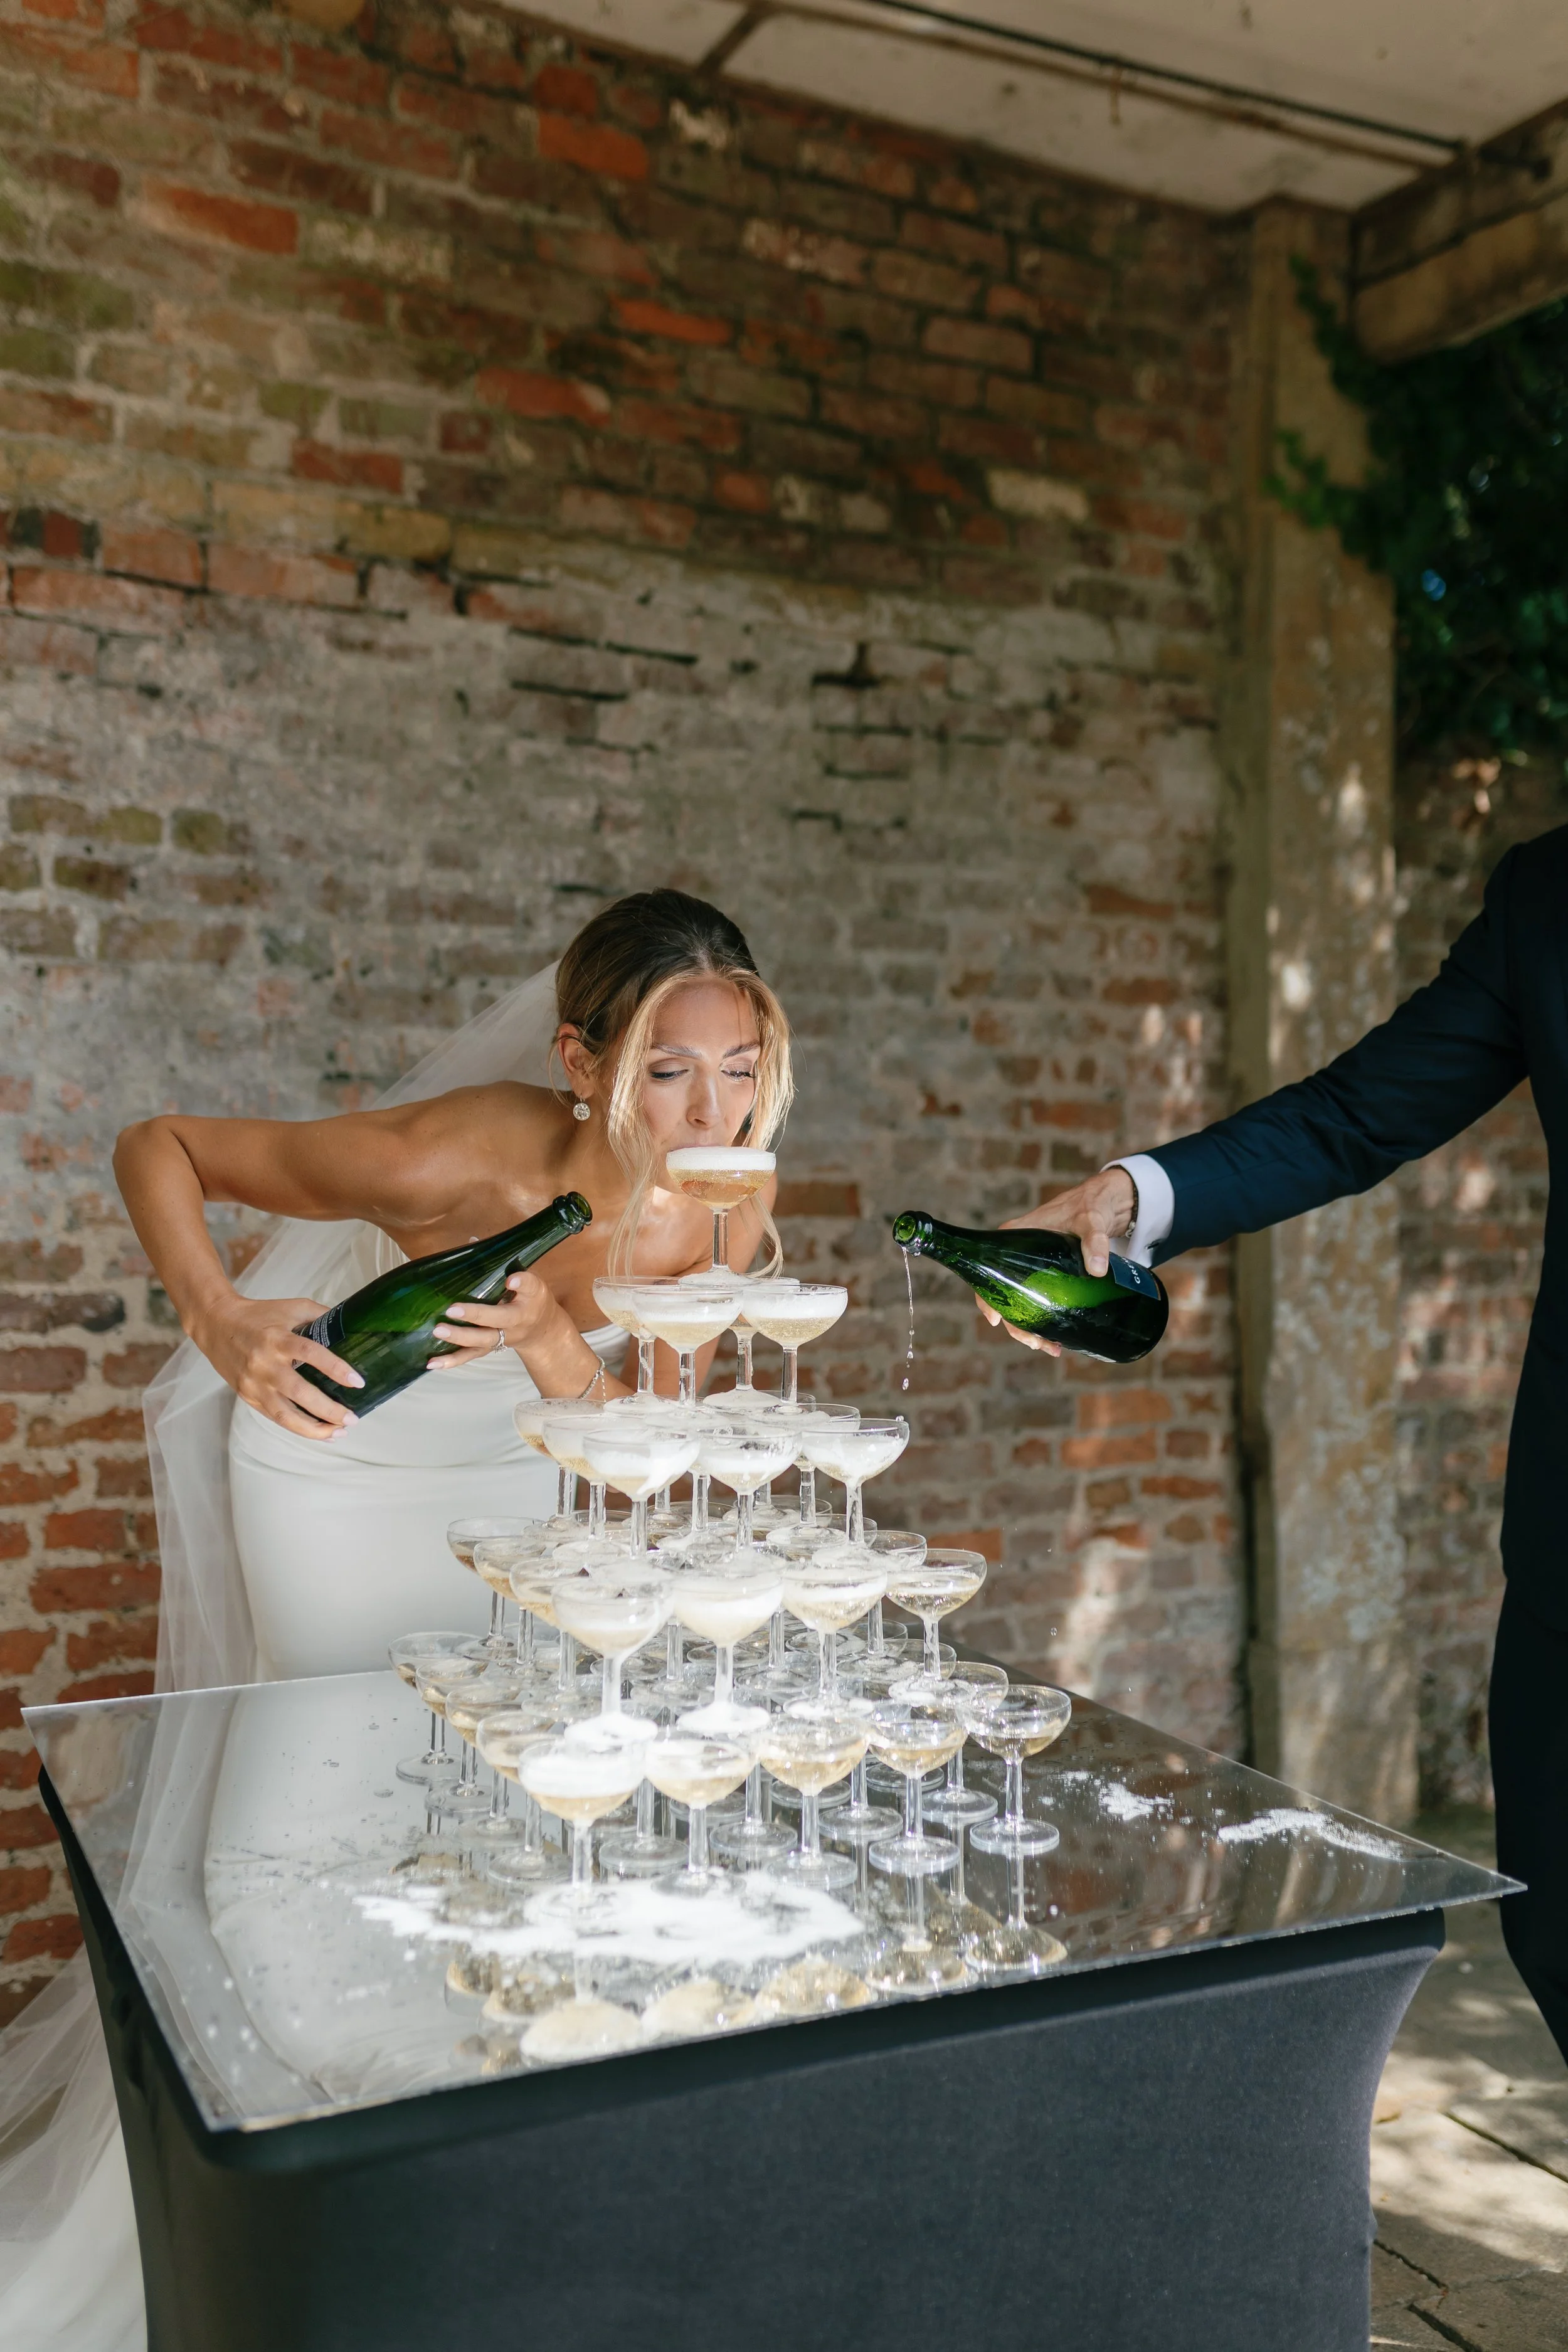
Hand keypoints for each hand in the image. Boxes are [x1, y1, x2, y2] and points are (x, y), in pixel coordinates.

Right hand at [197, 1295, 364, 1437]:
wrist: (216, 1325)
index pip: (310, 1353)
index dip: (335, 1368)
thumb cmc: (259, 1315)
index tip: (357, 1382)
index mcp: (277, 1339)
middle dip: (328, 1410)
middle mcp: (264, 1364)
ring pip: (284, 1415)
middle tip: (352, 1418)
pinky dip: (297, 1427)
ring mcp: (254, 1384)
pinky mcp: (248, 1396)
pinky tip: (317, 1431)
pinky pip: (275, 1417)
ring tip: (338, 1433)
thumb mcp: (291, 1307)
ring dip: (313, 1429)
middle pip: (299, 1392)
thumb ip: (320, 1316)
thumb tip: (351, 1329)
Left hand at [429, 1270, 566, 1369]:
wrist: (544, 1331)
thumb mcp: (529, 1279)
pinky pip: (472, 1356)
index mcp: (530, 1299)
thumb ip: (504, 1263)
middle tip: (452, 1309)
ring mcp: (504, 1338)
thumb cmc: (531, 1299)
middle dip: (475, 1316)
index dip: (521, 1284)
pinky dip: (452, 1360)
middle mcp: (518, 1322)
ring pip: (482, 1342)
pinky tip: (432, 1363)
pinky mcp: (491, 1348)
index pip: (529, 1287)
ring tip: (438, 1331)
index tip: (510, 1280)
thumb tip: (471, 1241)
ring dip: (459, 1338)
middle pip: (498, 1320)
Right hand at [978, 1167, 1137, 1355]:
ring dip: (1031, 1329)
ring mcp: (1030, 1268)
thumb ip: (1094, 1242)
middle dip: (1017, 1326)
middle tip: (1038, 1343)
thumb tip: (1098, 1269)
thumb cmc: (1089, 1207)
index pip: (986, 1272)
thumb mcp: (1091, 1222)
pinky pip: (1036, 1302)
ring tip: (1051, 1347)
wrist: (1104, 1205)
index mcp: (1014, 1237)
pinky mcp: (1046, 1276)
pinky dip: (1043, 1321)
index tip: (995, 1320)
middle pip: (1004, 1297)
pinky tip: (1058, 1337)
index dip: (986, 1299)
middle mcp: (1017, 1255)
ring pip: (1020, 1304)